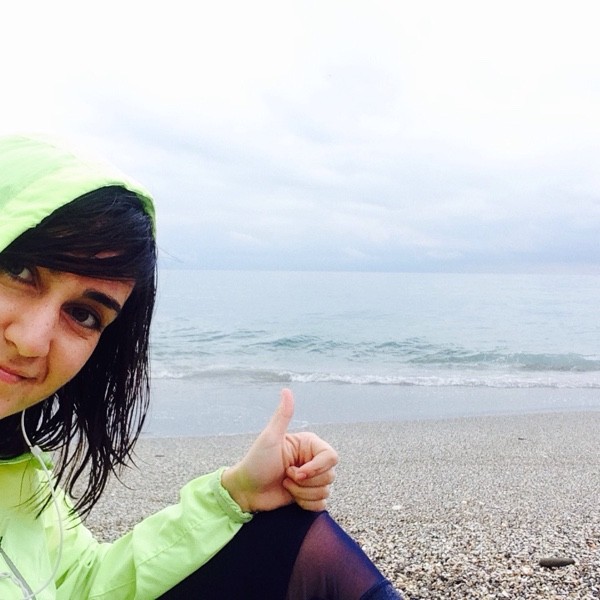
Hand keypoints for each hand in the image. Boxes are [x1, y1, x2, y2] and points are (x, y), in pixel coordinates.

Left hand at [221, 388, 337, 512]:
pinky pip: (321, 504)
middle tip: (287, 476)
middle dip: (306, 482)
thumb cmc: (255, 462)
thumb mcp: (270, 438)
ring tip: (286, 484)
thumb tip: (287, 390)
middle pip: (330, 475)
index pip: (331, 457)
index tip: (297, 472)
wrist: (245, 491)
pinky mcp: (309, 495)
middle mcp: (313, 460)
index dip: (316, 468)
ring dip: (303, 493)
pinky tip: (291, 497)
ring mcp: (311, 479)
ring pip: (325, 490)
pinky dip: (306, 504)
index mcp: (309, 445)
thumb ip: (282, 415)